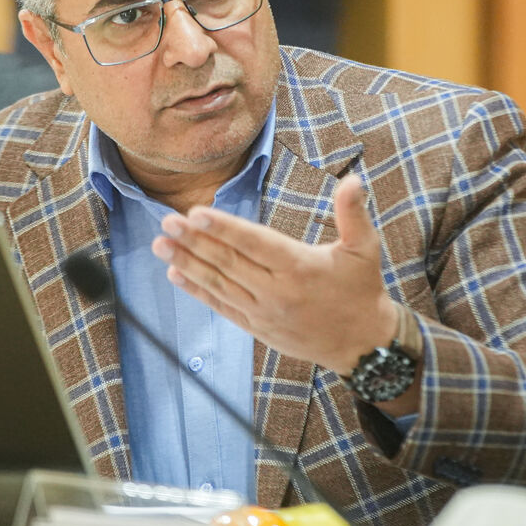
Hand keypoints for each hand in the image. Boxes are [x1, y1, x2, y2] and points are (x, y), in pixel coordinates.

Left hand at [152, 175, 399, 376]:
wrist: (362, 345)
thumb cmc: (362, 290)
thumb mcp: (365, 249)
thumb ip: (354, 213)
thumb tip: (353, 180)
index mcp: (300, 267)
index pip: (254, 243)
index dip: (224, 228)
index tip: (196, 213)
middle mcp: (277, 291)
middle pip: (228, 262)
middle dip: (194, 241)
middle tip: (167, 221)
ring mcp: (263, 312)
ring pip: (219, 284)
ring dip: (187, 263)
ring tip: (160, 244)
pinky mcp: (256, 327)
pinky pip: (221, 306)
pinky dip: (197, 290)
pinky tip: (175, 274)